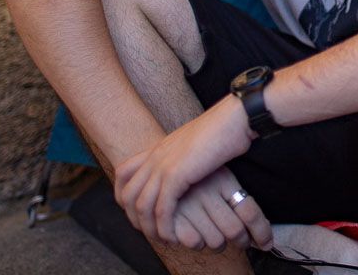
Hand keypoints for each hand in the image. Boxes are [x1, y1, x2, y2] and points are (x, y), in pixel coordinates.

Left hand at [114, 97, 252, 242]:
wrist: (234, 119)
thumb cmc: (223, 130)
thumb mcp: (194, 144)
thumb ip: (182, 157)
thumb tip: (186, 169)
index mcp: (157, 148)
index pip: (122, 174)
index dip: (123, 197)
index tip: (138, 212)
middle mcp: (155, 156)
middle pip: (127, 195)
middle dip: (135, 219)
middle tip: (151, 232)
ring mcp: (163, 165)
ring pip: (142, 206)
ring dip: (151, 228)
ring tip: (164, 238)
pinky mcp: (176, 175)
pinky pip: (162, 209)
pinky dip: (165, 227)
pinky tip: (174, 236)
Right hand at [170, 168, 272, 251]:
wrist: (155, 161)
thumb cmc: (195, 171)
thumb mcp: (217, 170)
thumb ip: (235, 194)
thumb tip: (262, 229)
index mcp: (223, 178)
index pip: (250, 211)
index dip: (261, 232)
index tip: (266, 244)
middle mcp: (206, 190)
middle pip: (235, 231)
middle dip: (242, 242)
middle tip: (242, 242)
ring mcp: (188, 204)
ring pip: (216, 241)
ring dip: (219, 244)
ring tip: (215, 235)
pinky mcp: (171, 216)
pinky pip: (194, 242)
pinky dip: (198, 243)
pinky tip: (196, 233)